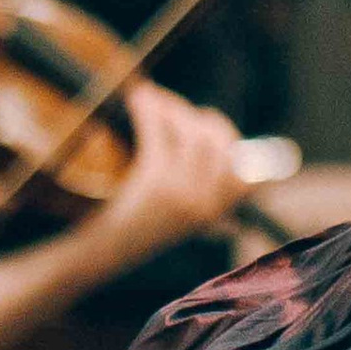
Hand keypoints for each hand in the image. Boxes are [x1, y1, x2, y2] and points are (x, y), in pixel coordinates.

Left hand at [84, 80, 248, 273]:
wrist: (104, 251)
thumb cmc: (138, 229)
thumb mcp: (181, 215)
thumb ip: (204, 190)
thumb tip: (225, 145)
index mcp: (216, 212)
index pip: (246, 171)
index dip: (229, 138)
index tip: (207, 120)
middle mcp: (207, 204)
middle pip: (218, 142)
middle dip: (197, 115)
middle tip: (173, 105)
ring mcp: (183, 195)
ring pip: (190, 133)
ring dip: (171, 107)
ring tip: (150, 97)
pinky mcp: (156, 185)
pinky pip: (159, 134)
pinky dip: (148, 111)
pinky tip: (137, 100)